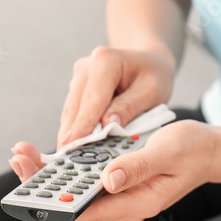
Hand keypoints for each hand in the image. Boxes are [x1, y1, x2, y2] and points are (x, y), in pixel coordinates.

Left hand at [10, 120, 217, 220]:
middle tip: (18, 160)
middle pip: (74, 201)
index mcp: (134, 203)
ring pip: (75, 189)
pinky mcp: (116, 178)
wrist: (206, 150)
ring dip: (49, 173)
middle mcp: (121, 202)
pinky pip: (85, 177)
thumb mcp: (167, 154)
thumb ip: (138, 167)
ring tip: (23, 154)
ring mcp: (118, 191)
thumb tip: (107, 180)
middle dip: (43, 184)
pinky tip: (47, 155)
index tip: (28, 202)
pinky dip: (66, 165)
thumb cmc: (191, 151)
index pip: (87, 212)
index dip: (56, 209)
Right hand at [57, 46, 175, 147]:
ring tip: (67, 157)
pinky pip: (73, 111)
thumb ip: (129, 107)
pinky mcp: (77, 86)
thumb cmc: (154, 75)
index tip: (72, 146)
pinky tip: (74, 145)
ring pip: (70, 110)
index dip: (82, 125)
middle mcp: (87, 66)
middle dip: (71, 134)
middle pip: (76, 106)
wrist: (150, 61)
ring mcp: (80, 75)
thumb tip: (106, 125)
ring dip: (70, 133)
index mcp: (106, 62)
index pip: (92, 100)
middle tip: (66, 159)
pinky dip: (74, 128)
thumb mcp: (151, 92)